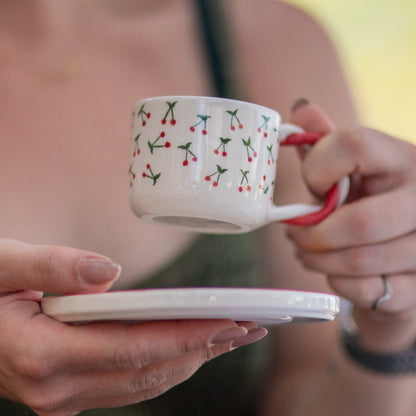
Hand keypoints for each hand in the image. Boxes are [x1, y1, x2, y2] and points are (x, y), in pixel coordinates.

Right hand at [0, 239, 265, 414]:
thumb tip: (108, 271)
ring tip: (230, 336)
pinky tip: (190, 348)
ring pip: (143, 383)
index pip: (130, 348)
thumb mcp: (2, 263)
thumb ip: (52, 265)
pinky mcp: (69, 390)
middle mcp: (53, 387)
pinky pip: (130, 382)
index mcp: (38, 353)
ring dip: (190, 359)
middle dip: (201, 349)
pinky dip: (166, 364)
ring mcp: (62, 396)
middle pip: (146, 371)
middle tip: (247, 327)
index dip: (184, 336)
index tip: (228, 322)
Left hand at [286, 100, 415, 351]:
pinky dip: (338, 283)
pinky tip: (332, 271)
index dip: (316, 168)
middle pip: (360, 222)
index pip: (354, 145)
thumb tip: (300, 108)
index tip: (311, 186)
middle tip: (295, 235)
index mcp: (402, 158)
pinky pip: (368, 291)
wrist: (405, 251)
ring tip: (306, 252)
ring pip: (360, 261)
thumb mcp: (351, 169)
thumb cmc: (369, 202)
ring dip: (317, 260)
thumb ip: (326, 142)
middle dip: (313, 235)